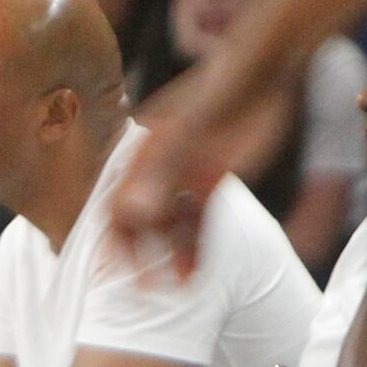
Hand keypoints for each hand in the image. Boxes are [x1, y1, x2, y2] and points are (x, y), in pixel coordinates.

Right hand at [110, 63, 294, 280]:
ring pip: (169, 225)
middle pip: (137, 217)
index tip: (100, 269)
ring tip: (173, 293)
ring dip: (169, 257)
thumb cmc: (223, 91)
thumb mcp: (193, 132)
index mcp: (141, 149)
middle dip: (136, 255)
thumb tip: (134, 213)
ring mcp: (185, 175)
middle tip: (139, 293)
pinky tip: (195, 276)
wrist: (265, 72)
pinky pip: (198, 222)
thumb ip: (163, 171)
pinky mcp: (211, 181)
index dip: (105, 234)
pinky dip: (195, 249)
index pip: (112, 198)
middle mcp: (158, 165)